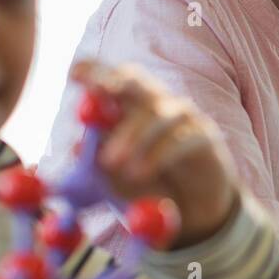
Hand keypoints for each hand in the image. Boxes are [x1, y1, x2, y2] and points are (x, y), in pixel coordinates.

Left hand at [71, 60, 238, 247]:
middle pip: (136, 81)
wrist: (191, 208)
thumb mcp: (114, 175)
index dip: (95, 71)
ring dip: (131, 135)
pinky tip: (140, 173)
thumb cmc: (147, 183)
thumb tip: (76, 146)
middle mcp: (156, 102)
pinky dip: (157, 156)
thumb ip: (96, 161)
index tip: (75, 74)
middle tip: (97, 92)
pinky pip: (180, 140)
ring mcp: (183, 117)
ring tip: (111, 163)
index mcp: (128, 106)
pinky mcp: (204, 137)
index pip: (111, 78)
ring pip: (157, 113)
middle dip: (115, 81)